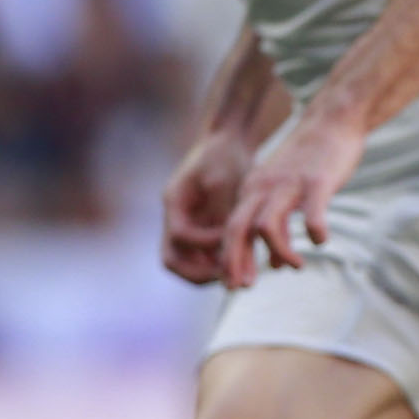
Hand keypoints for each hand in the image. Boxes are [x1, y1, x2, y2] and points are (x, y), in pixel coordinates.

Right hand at [161, 129, 255, 285]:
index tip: (231, 240)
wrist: (228, 140)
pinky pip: (204, 256)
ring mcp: (187, 224)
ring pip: (188, 262)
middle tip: (230, 278)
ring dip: (210, 272)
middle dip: (199, 273)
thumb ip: (223, 211)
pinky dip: (220, 263)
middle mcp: (176, 217)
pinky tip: (245, 263)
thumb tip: (228, 243)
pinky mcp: (202, 228)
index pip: (179, 236)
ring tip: (240, 275)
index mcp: (174, 201)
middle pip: (173, 260)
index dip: (205, 244)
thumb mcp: (225, 180)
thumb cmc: (226, 154)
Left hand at [217, 110, 366, 289]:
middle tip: (242, 288)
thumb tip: (273, 263)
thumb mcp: (284, 192)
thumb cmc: (310, 159)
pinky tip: (322, 240)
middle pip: (238, 229)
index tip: (235, 285)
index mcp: (253, 190)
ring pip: (267, 225)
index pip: (230, 230)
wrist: (332, 119)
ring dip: (278, 252)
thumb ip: (276, 226)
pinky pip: (312, 213)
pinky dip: (315, 231)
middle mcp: (264, 188)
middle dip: (236, 261)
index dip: (229, 260)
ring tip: (295, 266)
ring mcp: (289, 185)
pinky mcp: (317, 181)